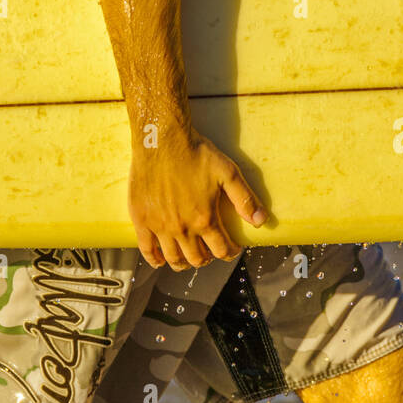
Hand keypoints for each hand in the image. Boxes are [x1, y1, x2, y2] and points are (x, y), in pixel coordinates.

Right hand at [128, 127, 267, 270]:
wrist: (161, 139)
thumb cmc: (195, 153)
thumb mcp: (227, 172)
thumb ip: (244, 198)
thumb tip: (261, 221)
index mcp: (204, 219)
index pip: (221, 250)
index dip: (229, 252)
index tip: (231, 249)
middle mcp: (182, 228)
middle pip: (197, 258)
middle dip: (207, 259)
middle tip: (209, 252)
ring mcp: (160, 226)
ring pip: (174, 258)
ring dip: (184, 263)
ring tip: (187, 258)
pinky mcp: (141, 219)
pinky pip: (147, 249)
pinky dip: (155, 259)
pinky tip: (160, 259)